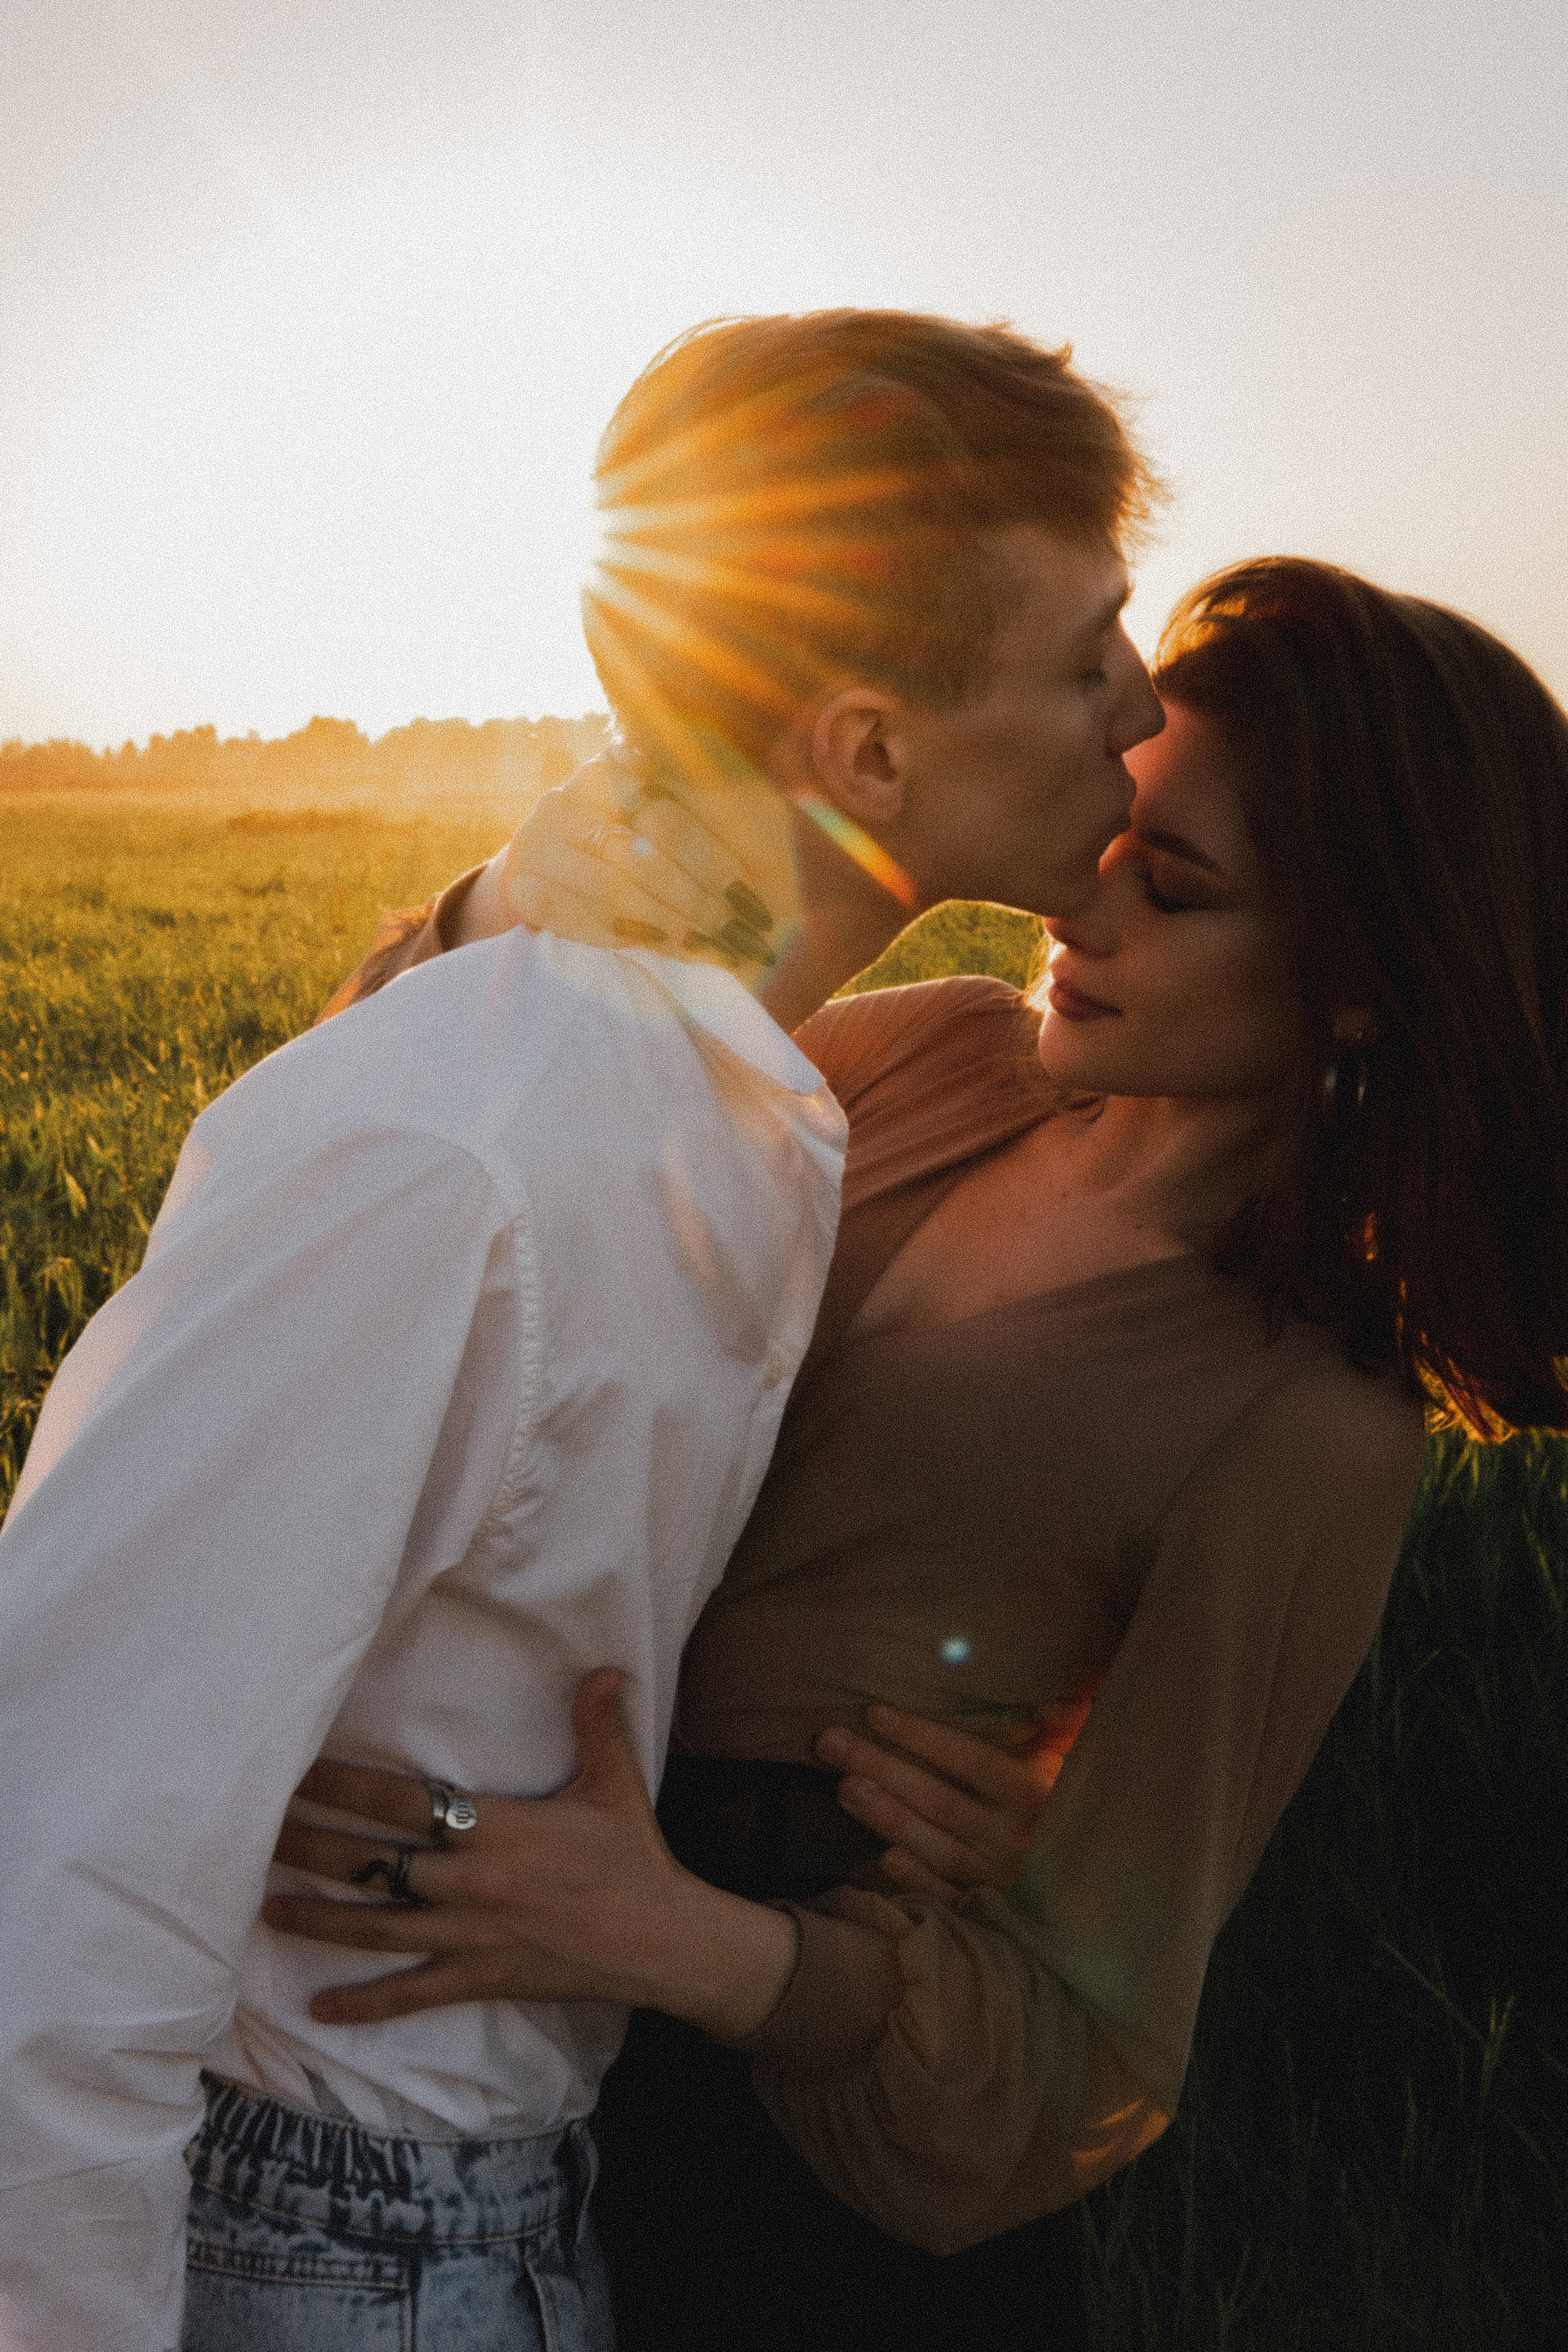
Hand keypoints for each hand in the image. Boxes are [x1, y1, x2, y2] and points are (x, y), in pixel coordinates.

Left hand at [263, 1671, 796, 2039]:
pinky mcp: (479, 1977)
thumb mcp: (617, 1786)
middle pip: (374, 1861)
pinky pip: (411, 1994)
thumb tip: (600, 1667)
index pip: (405, 1802)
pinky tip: (318, 2008)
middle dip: (312, 1846)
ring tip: (263, 1907)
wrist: (661, 1941)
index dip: (347, 1787)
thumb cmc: (633, 1859)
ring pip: (377, 1926)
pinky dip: (364, 2005)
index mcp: (498, 1829)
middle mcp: (472, 1882)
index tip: (298, 1772)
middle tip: (255, 1835)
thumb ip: (597, 1725)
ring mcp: (470, 1935)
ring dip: (319, 1917)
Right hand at [501, 750, 798, 984]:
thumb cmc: (629, 847)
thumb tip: (745, 839)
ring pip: (610, 886)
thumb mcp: (661, 820)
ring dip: (664, 922)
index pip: (667, 818)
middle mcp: (569, 796)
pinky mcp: (521, 885)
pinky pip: (570, 914)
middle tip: (734, 933)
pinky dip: (614, 933)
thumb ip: (694, 814)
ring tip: (704, 946)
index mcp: (610, 768)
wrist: (548, 874)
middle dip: (695, 899)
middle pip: (642, 854)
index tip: (746, 895)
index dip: (710, 860)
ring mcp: (537, 839)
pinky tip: (651, 944)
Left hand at [816, 1703, 1070, 1900]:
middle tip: (829, 1744)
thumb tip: (1054, 1700)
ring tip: (844, 1789)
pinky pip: (947, 1897)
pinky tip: (880, 1857)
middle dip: (883, 1769)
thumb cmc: (1070, 1819)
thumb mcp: (1068, 1772)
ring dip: (888, 1818)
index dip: (922, 1736)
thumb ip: (1056, 1734)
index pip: (969, 1759)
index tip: (873, 1713)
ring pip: (936, 1847)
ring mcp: (999, 1881)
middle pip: (940, 1799)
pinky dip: (917, 1879)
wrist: (1097, 1906)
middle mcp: (1015, 1838)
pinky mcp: (989, 1916)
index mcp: (1034, 1796)